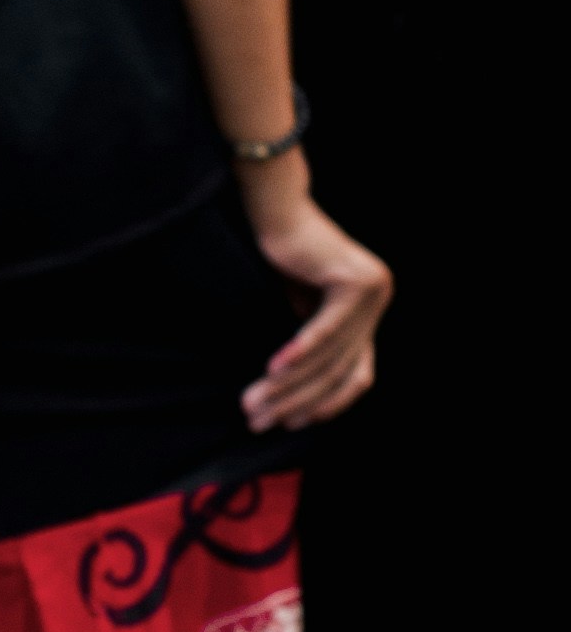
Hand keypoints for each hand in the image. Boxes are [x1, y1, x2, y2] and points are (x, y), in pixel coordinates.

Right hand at [238, 161, 390, 431]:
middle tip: (256, 418)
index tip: (292, 424)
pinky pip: (323, 328)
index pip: (357, 373)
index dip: (327, 404)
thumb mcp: (300, 303)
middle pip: (337, 369)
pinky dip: (297, 352)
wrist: (276, 207)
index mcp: (370, 310)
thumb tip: (294, 390)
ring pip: (328, 354)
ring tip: (253, 401)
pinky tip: (272, 370)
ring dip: (287, 383)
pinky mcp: (355, 281)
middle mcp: (378, 301)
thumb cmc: (281, 253)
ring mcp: (372, 291)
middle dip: (294, 400)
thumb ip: (311, 340)